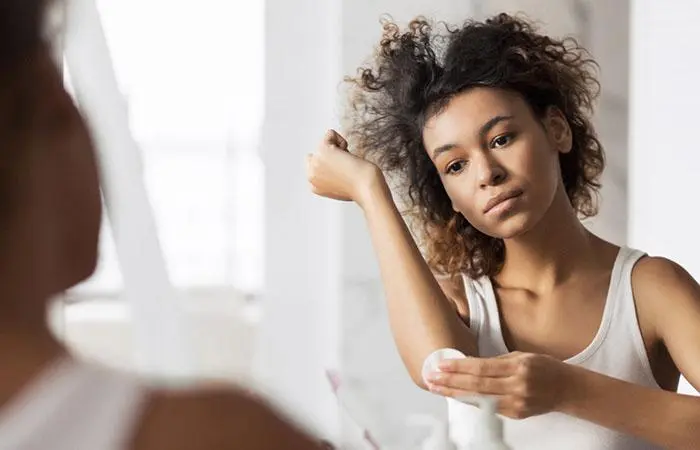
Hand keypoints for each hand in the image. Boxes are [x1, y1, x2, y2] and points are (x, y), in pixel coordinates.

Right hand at [306, 129, 383, 204]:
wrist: (366, 188)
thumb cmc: (361, 188)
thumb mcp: (341, 187)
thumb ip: (331, 178)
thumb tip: (335, 163)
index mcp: (314, 186)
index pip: (316, 167)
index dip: (331, 165)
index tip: (343, 173)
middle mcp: (311, 175)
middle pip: (318, 155)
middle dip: (331, 157)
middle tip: (345, 167)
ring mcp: (315, 162)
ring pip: (324, 145)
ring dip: (338, 150)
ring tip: (347, 162)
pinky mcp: (322, 150)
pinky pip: (329, 135)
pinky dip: (341, 140)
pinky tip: (348, 153)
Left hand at [425, 352, 570, 418]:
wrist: (567, 389)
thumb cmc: (544, 368)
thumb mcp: (521, 356)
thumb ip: (495, 361)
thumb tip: (468, 363)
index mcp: (518, 367)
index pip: (481, 367)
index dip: (459, 367)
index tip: (441, 364)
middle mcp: (517, 386)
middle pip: (477, 384)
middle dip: (451, 381)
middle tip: (431, 377)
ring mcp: (517, 403)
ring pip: (479, 399)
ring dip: (455, 393)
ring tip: (437, 388)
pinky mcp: (516, 415)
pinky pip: (488, 407)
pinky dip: (471, 401)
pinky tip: (456, 396)